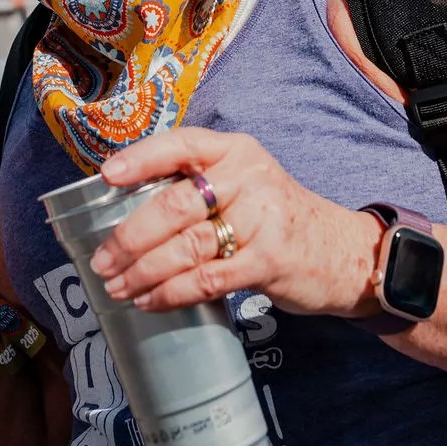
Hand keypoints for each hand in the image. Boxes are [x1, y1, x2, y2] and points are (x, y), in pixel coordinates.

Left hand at [89, 128, 379, 317]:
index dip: (140, 159)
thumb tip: (127, 211)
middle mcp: (248, 179)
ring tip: (118, 286)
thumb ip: (199, 187)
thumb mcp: (246, 185)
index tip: (106, 177)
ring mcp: (261, 220)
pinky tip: (150, 301)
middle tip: (102, 260)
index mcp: (236, 152)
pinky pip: (207, 279)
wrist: (344, 252)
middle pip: (174, 205)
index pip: (181, 144)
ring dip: (143, 271)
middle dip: (129, 237)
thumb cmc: (278, 219)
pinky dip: (172, 293)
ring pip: (186, 246)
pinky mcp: (268, 261)